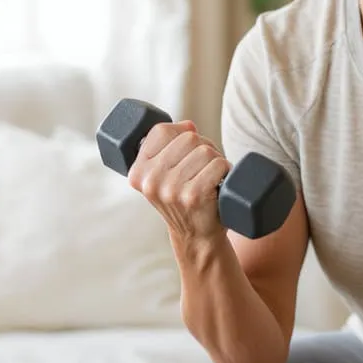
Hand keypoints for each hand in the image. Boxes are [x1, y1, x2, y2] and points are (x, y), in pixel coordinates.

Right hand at [127, 120, 231, 247]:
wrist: (196, 237)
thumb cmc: (183, 198)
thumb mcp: (163, 174)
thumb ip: (168, 146)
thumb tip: (188, 125)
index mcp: (137, 172)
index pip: (161, 130)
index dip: (180, 133)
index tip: (185, 150)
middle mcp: (150, 181)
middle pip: (188, 138)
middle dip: (202, 147)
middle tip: (202, 168)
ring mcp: (171, 190)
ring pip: (205, 150)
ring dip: (215, 159)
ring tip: (210, 176)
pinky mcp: (193, 196)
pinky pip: (218, 163)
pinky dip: (225, 169)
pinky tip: (219, 183)